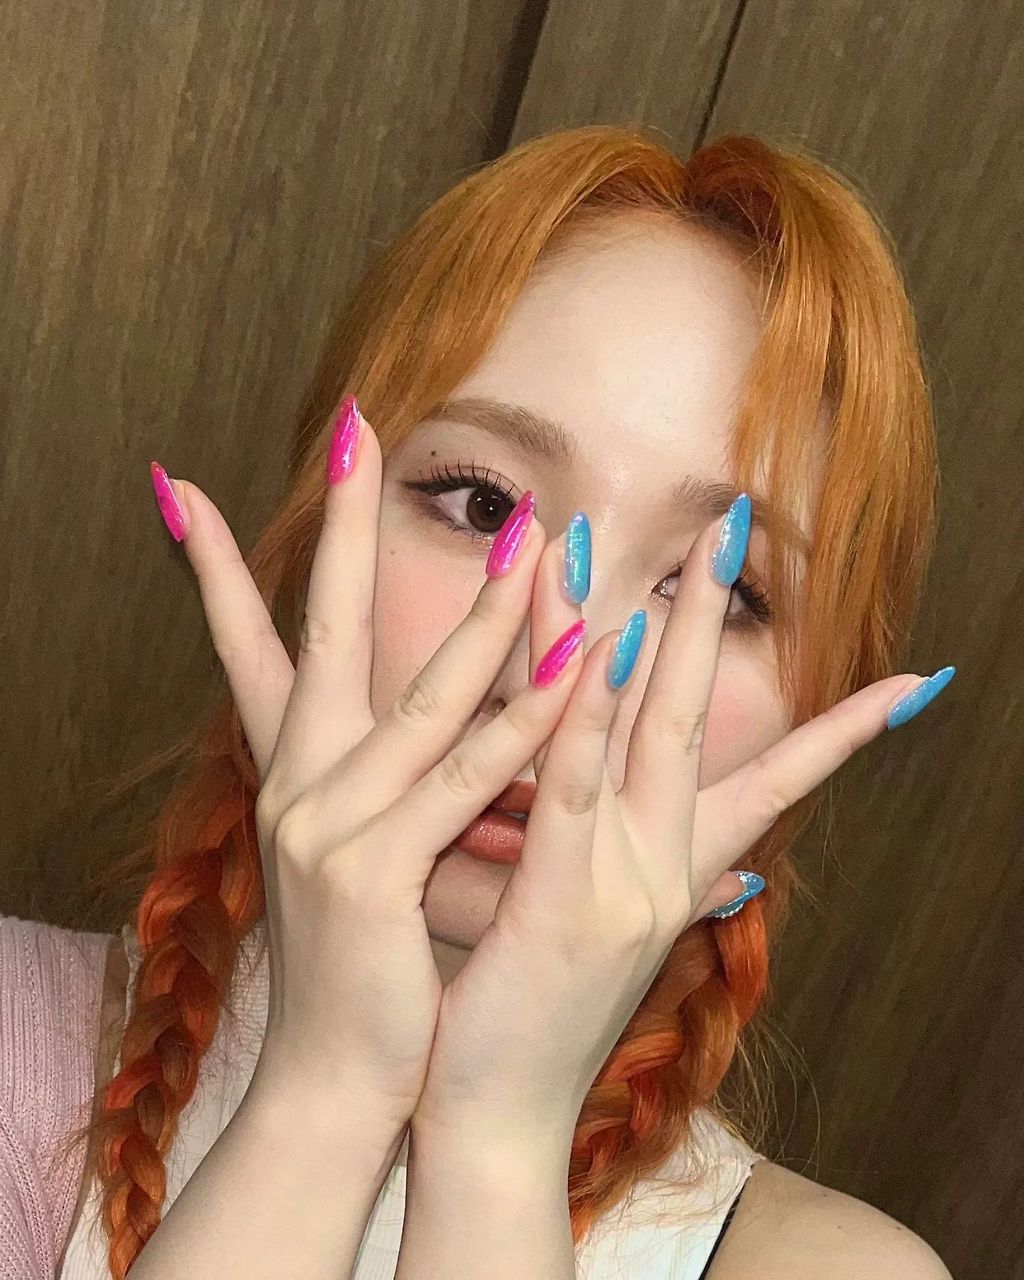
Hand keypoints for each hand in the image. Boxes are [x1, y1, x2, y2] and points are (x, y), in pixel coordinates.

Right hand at [151, 396, 588, 1137]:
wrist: (339, 1076)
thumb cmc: (367, 960)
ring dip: (481, 611)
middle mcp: (297, 783)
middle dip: (339, 528)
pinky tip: (575, 662)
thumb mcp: (368, 851)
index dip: (220, 568)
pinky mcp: (370, 872)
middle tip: (351, 430)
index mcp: (295, 774)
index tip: (194, 490)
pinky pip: (463, 779)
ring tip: (529, 534)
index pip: (248, 648)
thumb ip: (404, 778)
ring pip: (420, 697)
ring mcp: (327, 824)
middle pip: (324, 632)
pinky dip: (522, 720)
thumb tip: (453, 720)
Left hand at [411, 497, 944, 1142]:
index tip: (913, 677)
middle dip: (716, 618)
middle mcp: (667, 867)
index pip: (777, 783)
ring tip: (688, 546)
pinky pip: (579, 790)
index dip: (844, 729)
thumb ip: (626, 851)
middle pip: (701, 717)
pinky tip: (604, 645)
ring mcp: (627, 885)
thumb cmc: (530, 1007)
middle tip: (738, 525)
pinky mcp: (566, 906)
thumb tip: (674, 818)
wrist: (495, 1117)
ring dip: (669, 630)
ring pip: (654, 733)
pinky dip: (593, 715)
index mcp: (676, 870)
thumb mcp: (590, 914)